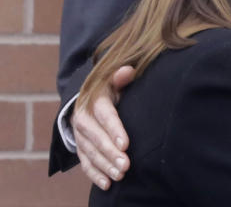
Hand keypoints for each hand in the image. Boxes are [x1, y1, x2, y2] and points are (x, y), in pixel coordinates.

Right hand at [73, 66, 134, 189]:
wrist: (87, 96)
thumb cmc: (110, 88)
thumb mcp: (113, 79)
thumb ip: (121, 77)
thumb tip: (128, 71)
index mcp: (93, 101)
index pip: (104, 116)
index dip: (114, 130)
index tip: (126, 144)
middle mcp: (83, 119)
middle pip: (96, 139)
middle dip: (111, 153)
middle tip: (126, 165)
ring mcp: (80, 135)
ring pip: (91, 153)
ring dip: (105, 166)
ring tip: (120, 175)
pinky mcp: (80, 147)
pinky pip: (85, 163)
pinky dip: (95, 174)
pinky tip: (107, 184)